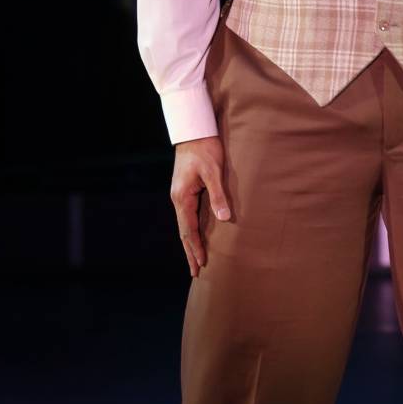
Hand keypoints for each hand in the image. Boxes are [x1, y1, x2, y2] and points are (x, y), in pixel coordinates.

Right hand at [170, 135, 231, 277]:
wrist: (194, 131)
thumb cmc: (205, 149)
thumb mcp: (214, 172)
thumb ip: (218, 195)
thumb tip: (224, 218)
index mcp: (182, 197)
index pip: (189, 229)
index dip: (195, 247)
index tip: (201, 264)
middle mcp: (178, 199)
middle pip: (184, 231)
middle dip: (190, 251)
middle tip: (195, 272)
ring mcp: (180, 195)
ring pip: (185, 225)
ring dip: (190, 243)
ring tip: (196, 259)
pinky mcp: (185, 191)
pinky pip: (188, 216)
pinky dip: (192, 230)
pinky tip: (196, 236)